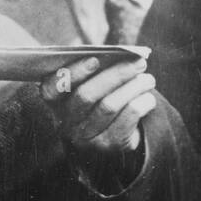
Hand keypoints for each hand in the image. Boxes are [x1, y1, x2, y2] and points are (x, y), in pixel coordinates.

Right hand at [39, 55, 156, 155]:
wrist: (115, 136)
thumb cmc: (102, 99)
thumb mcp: (92, 86)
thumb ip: (96, 69)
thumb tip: (119, 53)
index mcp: (56, 103)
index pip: (52, 89)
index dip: (72, 73)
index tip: (95, 59)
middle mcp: (66, 122)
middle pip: (86, 95)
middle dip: (116, 74)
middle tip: (139, 63)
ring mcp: (86, 138)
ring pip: (109, 105)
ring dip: (134, 87)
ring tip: (148, 78)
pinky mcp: (108, 146)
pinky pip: (126, 119)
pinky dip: (142, 103)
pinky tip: (148, 97)